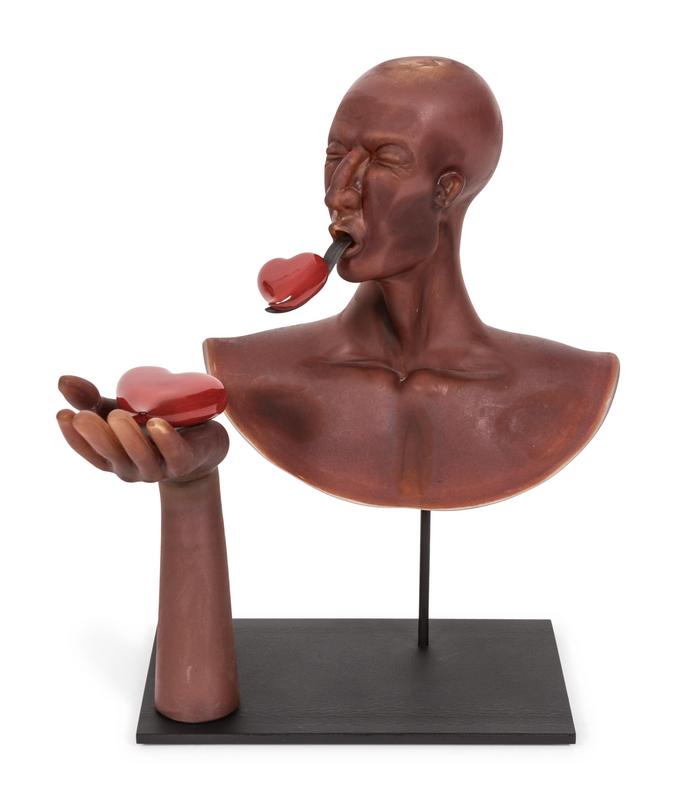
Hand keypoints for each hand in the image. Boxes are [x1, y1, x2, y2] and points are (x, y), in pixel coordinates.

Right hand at [57, 375, 228, 483]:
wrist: (203, 444)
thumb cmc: (153, 426)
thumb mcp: (120, 410)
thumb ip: (92, 399)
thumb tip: (61, 380)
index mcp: (112, 457)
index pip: (88, 451)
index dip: (73, 436)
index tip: (62, 414)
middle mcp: (132, 467)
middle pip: (112, 457)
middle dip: (97, 437)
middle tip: (85, 415)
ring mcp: (160, 468)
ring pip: (141, 458)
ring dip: (129, 438)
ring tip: (118, 415)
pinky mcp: (186, 461)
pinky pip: (175, 454)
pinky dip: (166, 440)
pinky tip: (157, 424)